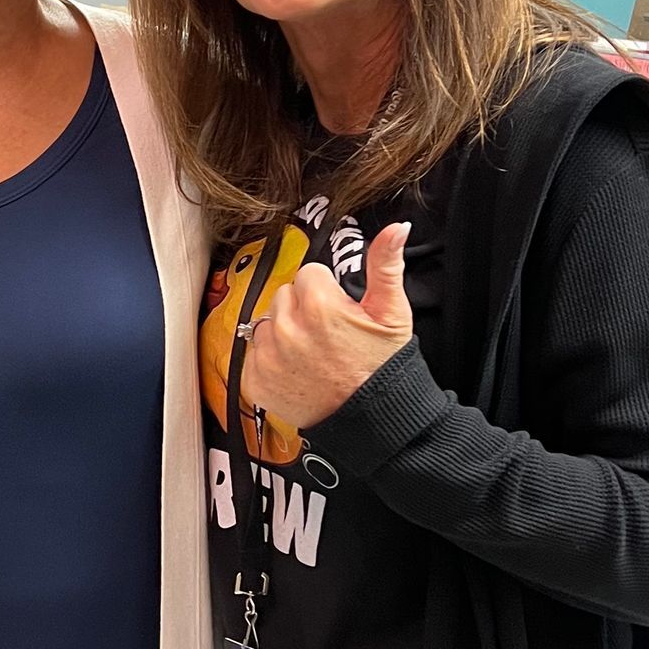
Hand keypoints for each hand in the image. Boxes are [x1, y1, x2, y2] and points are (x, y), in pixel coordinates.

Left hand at [240, 225, 412, 432]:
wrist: (372, 419)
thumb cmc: (383, 368)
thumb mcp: (392, 313)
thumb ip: (386, 265)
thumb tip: (395, 229)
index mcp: (318, 304)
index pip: (308, 274)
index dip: (326, 292)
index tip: (338, 313)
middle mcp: (287, 328)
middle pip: (285, 295)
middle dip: (303, 309)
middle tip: (327, 334)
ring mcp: (268, 356)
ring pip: (267, 323)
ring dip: (284, 333)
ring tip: (312, 354)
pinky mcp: (256, 380)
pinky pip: (253, 353)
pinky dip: (270, 360)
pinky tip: (296, 370)